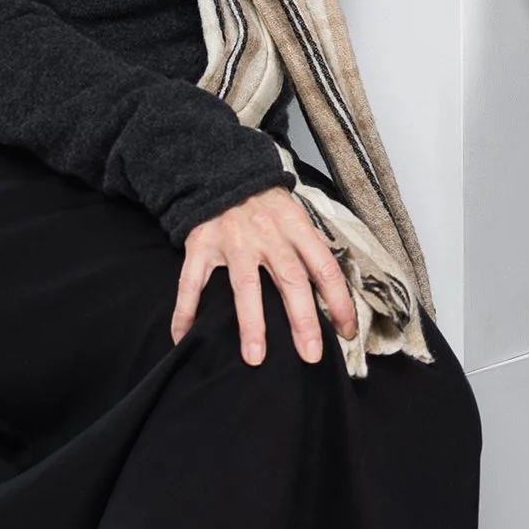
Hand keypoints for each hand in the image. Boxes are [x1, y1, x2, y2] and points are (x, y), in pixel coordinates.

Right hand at [172, 182, 356, 366]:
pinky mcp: (201, 246)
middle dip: (302, 320)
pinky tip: (183, 337)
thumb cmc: (266, 203)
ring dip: (251, 323)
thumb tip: (335, 289)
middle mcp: (267, 235)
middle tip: (310, 354)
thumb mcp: (296, 215)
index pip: (325, 268)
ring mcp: (233, 242)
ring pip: (245, 286)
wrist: (222, 172)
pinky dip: (185, 310)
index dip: (338, 301)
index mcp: (296, 228)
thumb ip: (311, 248)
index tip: (345, 331)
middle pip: (290, 280)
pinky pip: (192, 282)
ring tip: (255, 357)